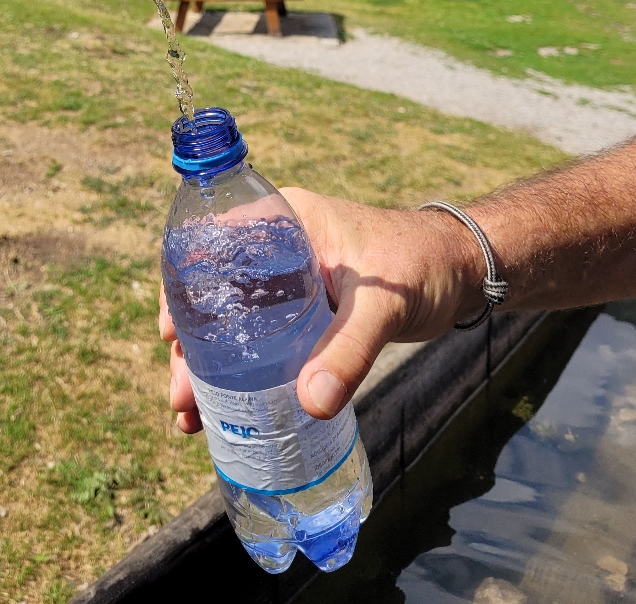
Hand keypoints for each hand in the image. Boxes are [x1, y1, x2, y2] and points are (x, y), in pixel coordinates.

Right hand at [160, 191, 480, 428]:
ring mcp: (287, 280)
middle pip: (214, 292)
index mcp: (285, 220)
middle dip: (190, 345)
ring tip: (190, 413)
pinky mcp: (303, 311)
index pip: (213, 243)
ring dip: (208, 365)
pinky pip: (258, 339)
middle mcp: (276, 246)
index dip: (182, 286)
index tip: (171, 333)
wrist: (464, 272)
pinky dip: (239, 372)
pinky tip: (225, 410)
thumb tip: (311, 403)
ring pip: (231, 321)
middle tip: (181, 394)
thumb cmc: (424, 265)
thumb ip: (348, 349)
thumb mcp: (384, 304)